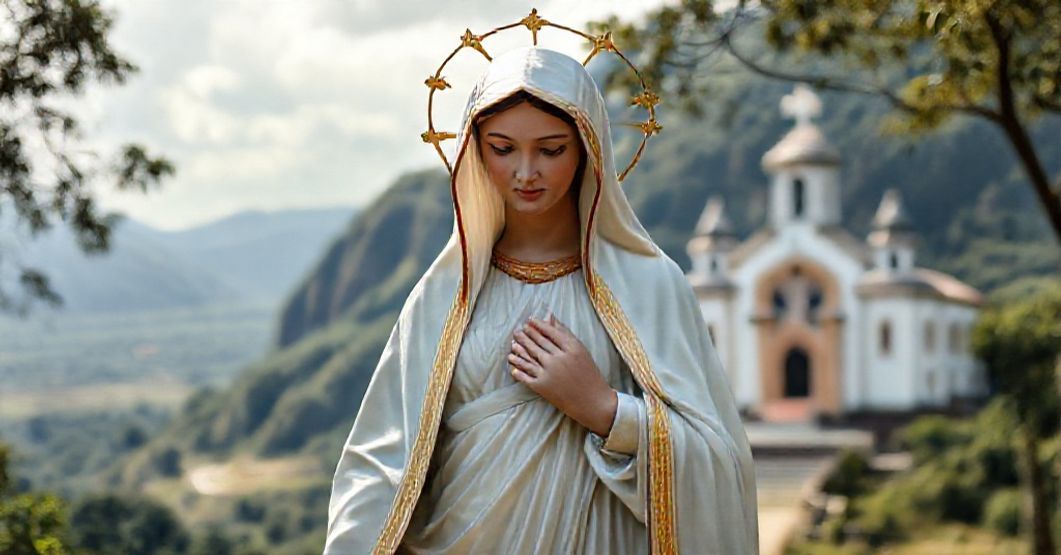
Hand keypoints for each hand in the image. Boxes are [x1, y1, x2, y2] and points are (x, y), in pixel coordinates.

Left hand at [508, 313, 617, 436]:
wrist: (592, 401)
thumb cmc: (589, 374)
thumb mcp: (581, 351)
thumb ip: (565, 333)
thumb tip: (550, 316)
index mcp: (571, 348)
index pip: (550, 332)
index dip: (538, 325)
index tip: (529, 321)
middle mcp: (559, 359)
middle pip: (538, 343)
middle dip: (526, 335)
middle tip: (518, 330)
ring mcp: (549, 373)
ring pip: (529, 357)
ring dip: (519, 350)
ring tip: (513, 344)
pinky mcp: (542, 386)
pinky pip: (526, 376)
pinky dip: (518, 369)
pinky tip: (512, 365)